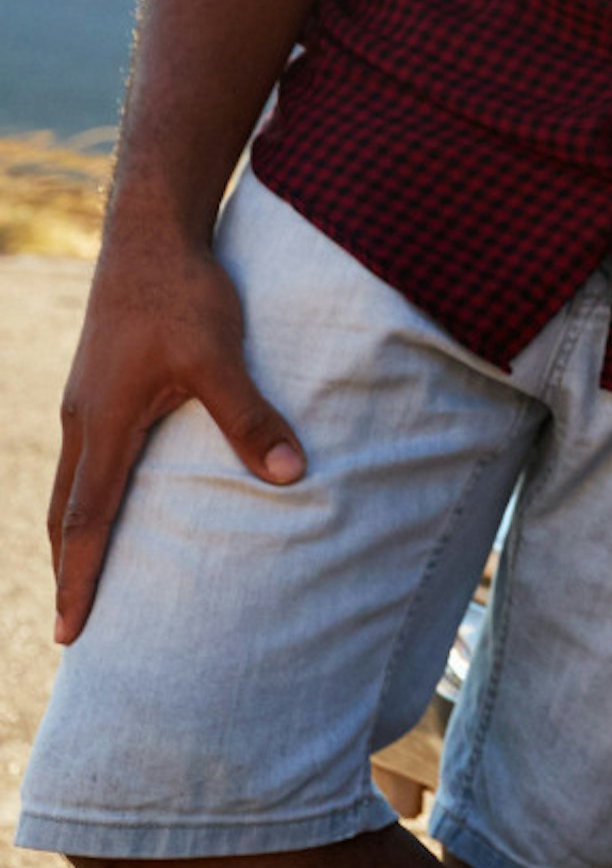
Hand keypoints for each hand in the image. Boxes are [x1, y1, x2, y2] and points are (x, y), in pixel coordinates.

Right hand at [49, 230, 302, 641]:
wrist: (151, 235)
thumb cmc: (182, 295)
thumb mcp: (220, 357)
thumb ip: (249, 417)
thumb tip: (290, 475)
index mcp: (103, 426)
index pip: (85, 522)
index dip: (79, 579)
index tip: (69, 632)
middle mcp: (83, 420)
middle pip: (65, 512)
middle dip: (68, 568)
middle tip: (70, 624)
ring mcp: (86, 399)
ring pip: (72, 482)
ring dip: (75, 531)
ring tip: (85, 570)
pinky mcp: (100, 380)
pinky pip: (88, 454)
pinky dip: (90, 491)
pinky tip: (113, 492)